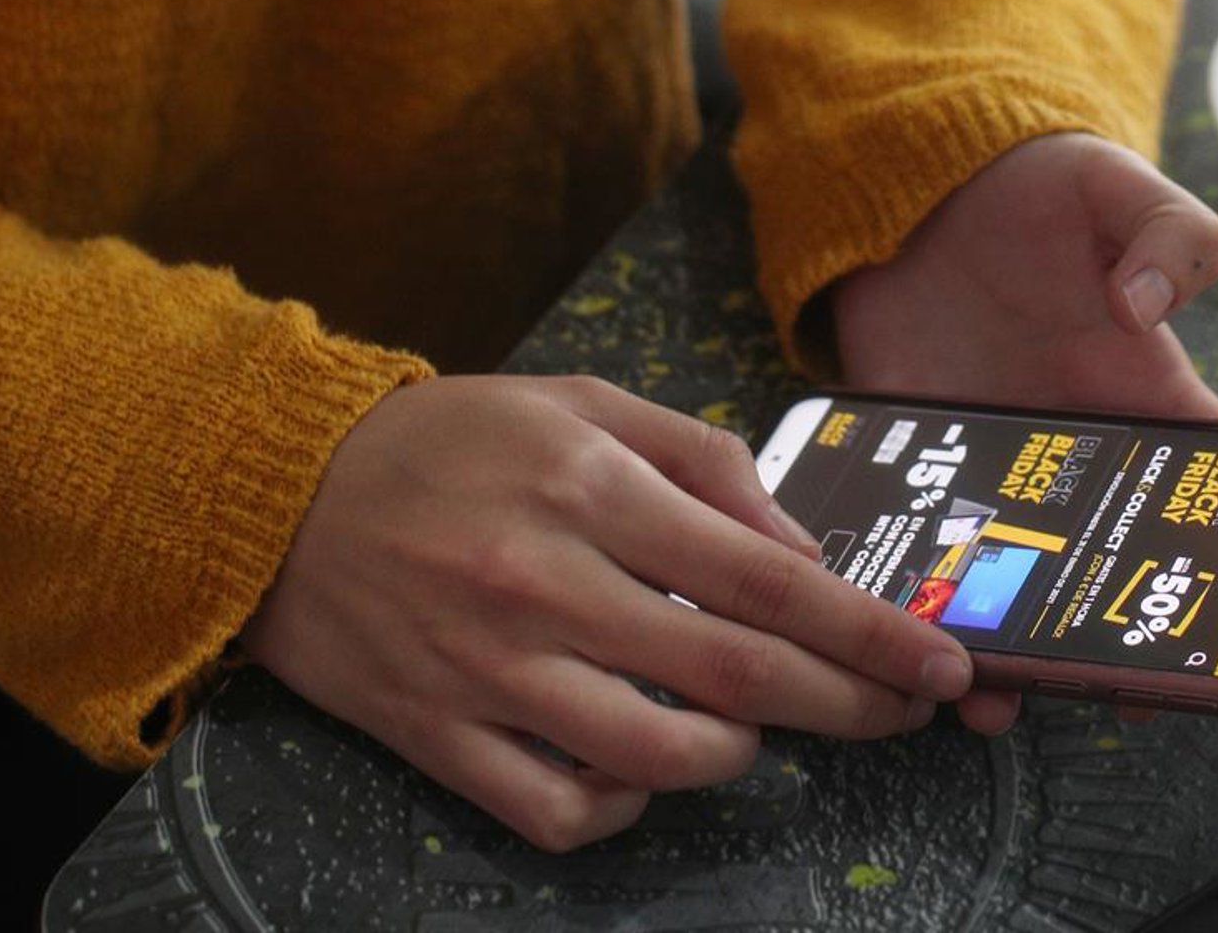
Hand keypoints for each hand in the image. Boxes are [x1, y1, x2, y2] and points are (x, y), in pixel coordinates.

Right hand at [239, 373, 972, 849]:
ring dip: (736, 755)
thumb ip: (701, 462)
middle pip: (736, 674)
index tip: (934, 663)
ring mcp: (490, 671)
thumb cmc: (453, 439)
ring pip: (658, 759)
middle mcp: (547, 581)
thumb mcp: (582, 406)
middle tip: (903, 714)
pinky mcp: (439, 737)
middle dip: (845, 704)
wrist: (282, 495)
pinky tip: (640, 765)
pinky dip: (625, 805)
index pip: (763, 576)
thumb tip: (800, 546)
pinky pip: (563, 811)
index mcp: (590, 485)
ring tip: (753, 727)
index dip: (864, 631)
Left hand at [831, 131, 1217, 737]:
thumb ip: (1170, 232)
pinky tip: (902, 634)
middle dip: (1116, 640)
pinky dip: (914, 596)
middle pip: (1109, 570)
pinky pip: (919, 546)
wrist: (921, 180)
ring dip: (1012, 645)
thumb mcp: (1117, 185)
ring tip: (993, 697)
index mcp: (1147, 400)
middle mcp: (1075, 454)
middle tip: (1114, 696)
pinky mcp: (913, 461)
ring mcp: (992, 468)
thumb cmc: (1037, 188)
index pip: (1212, 497)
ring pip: (1013, 583)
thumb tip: (1146, 306)